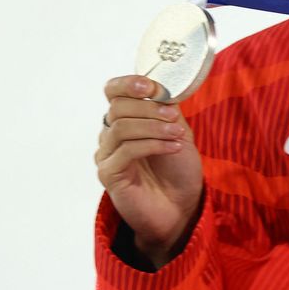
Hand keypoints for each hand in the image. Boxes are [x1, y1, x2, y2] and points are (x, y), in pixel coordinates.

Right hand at [95, 75, 203, 267]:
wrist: (181, 205)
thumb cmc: (178, 168)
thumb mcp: (178, 130)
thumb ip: (167, 108)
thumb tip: (163, 87)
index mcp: (126, 118)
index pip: (113, 91)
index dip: (128, 84)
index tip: (152, 88)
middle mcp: (110, 135)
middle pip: (117, 108)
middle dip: (150, 109)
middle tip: (174, 117)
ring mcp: (107, 155)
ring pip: (121, 128)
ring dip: (154, 127)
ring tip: (177, 135)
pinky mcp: (108, 174)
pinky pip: (126, 151)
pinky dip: (153, 145)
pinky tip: (173, 148)